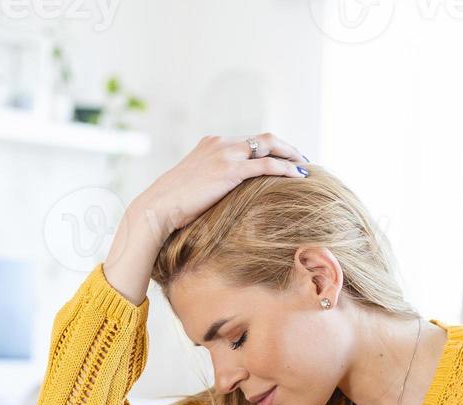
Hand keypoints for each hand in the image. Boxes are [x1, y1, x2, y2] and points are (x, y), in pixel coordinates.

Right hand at [102, 134, 308, 302]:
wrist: (157, 208)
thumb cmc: (171, 206)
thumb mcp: (192, 188)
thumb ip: (210, 184)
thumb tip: (219, 200)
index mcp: (211, 144)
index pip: (247, 141)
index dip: (268, 149)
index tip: (282, 159)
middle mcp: (220, 144)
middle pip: (263, 138)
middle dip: (285, 147)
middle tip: (301, 160)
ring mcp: (225, 155)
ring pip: (268, 146)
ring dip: (290, 155)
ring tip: (305, 167)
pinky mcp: (230, 170)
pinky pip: (266, 165)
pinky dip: (285, 168)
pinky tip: (298, 176)